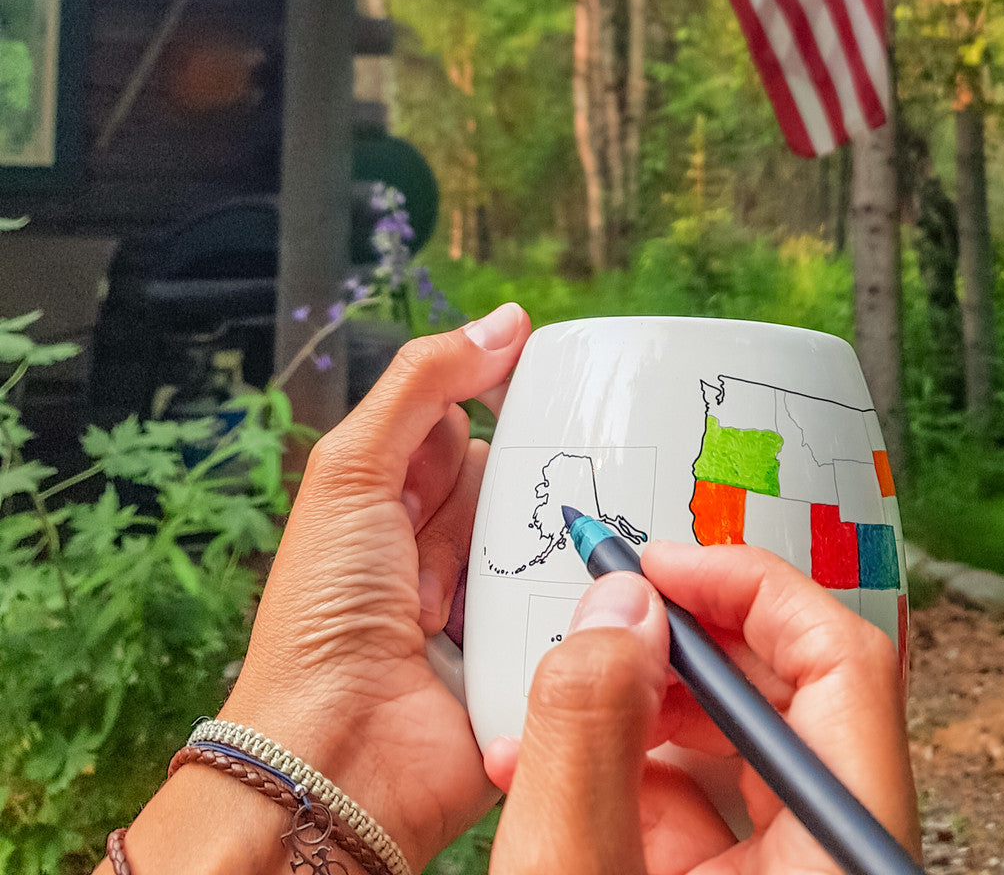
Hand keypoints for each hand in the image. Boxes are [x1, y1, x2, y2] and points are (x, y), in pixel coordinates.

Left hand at [212, 302, 531, 867]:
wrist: (339, 758)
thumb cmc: (322, 614)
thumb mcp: (354, 471)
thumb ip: (423, 385)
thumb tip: (503, 320)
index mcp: (394, 504)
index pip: (465, 427)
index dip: (500, 404)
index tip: (558, 379)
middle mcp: (442, 552)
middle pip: (516, 481)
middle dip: (538, 473)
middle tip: (556, 474)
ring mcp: (486, 607)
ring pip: (553, 538)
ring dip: (567, 534)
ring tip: (575, 531)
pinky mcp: (526, 657)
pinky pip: (572, 605)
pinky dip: (586, 593)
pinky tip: (607, 578)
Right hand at [485, 543, 919, 874]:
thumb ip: (590, 742)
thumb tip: (618, 608)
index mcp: (839, 854)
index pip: (844, 666)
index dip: (754, 589)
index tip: (667, 565)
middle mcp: (833, 854)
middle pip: (792, 693)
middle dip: (688, 636)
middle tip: (612, 603)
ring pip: (740, 746)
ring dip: (648, 698)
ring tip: (566, 683)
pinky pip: (704, 804)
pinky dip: (630, 768)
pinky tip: (551, 760)